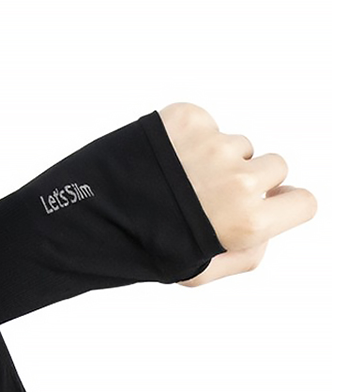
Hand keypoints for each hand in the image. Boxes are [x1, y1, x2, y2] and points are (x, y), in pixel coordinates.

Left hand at [158, 103, 316, 285]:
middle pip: (273, 166)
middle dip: (249, 178)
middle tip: (207, 194)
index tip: (268, 205)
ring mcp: (213, 145)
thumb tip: (270, 225)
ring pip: (237, 144)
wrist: (87, 212)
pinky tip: (160, 159)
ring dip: (215, 157)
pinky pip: (207, 124)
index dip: (285, 204)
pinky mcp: (187, 119)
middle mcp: (237, 180)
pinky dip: (188, 137)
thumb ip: (247, 255)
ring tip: (173, 178)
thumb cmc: (141, 247)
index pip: (304, 201)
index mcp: (247, 222)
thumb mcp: (198, 272)